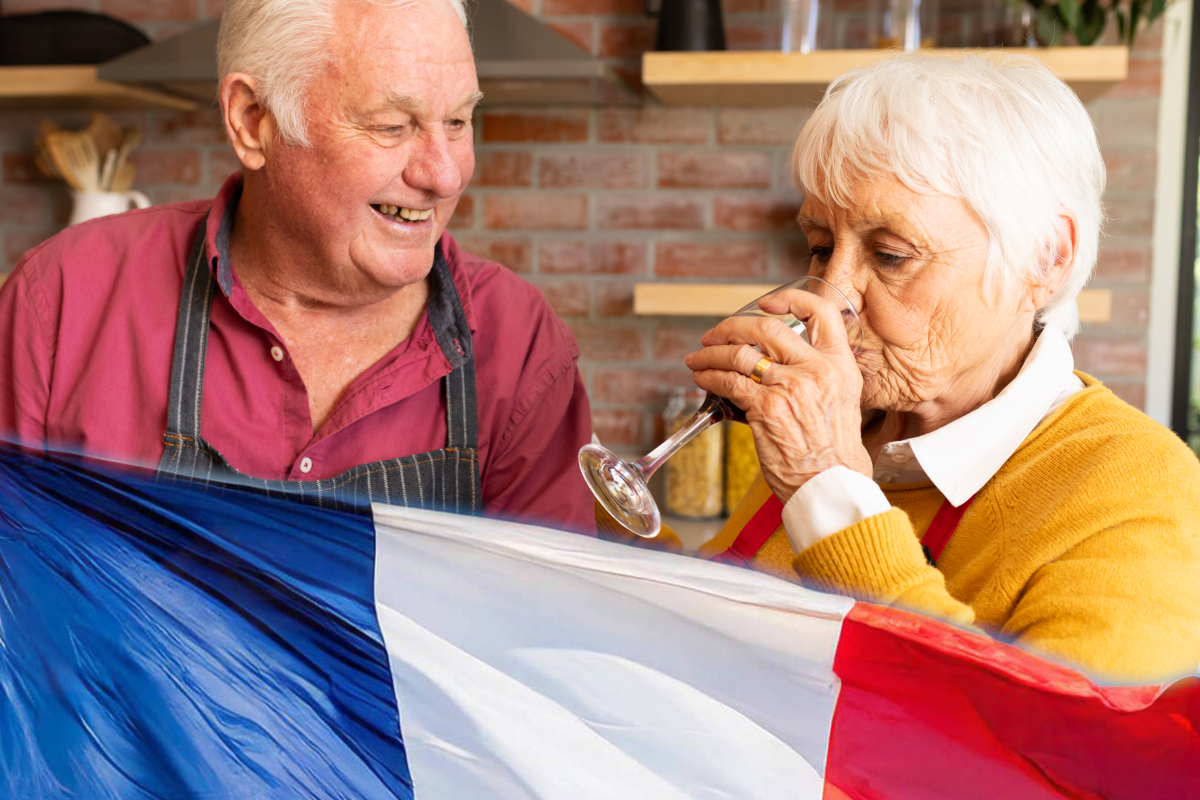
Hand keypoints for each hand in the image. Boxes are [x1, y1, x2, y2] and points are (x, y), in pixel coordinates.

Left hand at [684, 289, 871, 504]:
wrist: (831, 484)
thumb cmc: (834, 452)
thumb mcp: (842, 401)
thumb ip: (817, 376)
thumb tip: (778, 364)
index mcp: (839, 364)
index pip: (821, 312)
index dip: (789, 299)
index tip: (766, 303)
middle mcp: (816, 369)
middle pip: (766, 328)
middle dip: (732, 327)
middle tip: (715, 335)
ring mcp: (790, 386)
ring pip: (739, 353)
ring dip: (711, 354)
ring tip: (698, 359)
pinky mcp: (766, 408)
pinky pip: (729, 382)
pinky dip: (709, 377)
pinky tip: (702, 379)